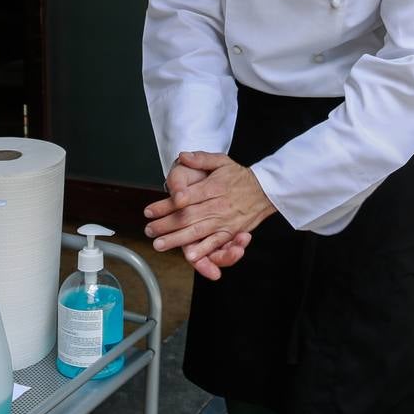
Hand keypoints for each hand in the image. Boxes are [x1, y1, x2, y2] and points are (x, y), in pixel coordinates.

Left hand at [145, 152, 275, 278]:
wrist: (265, 190)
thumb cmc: (239, 176)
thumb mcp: (221, 161)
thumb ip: (201, 158)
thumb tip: (183, 156)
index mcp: (213, 187)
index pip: (184, 197)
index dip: (165, 205)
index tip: (149, 211)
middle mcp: (218, 205)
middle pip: (187, 216)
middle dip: (165, 225)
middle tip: (149, 229)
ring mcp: (225, 221)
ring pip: (198, 232)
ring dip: (177, 239)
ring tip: (159, 243)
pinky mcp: (231, 233)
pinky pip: (216, 243)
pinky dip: (204, 251)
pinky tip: (190, 256)